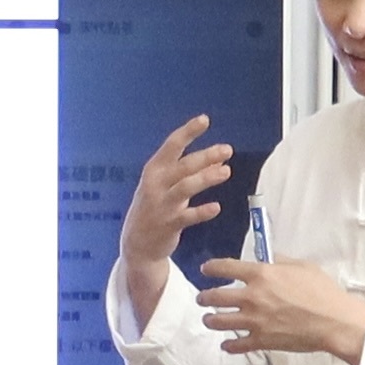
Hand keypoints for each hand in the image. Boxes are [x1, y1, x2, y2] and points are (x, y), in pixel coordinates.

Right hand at [118, 117, 234, 320]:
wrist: (137, 244)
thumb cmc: (155, 207)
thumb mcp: (168, 185)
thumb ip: (191, 172)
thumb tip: (219, 158)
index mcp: (154, 170)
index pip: (172, 145)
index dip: (188, 132)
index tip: (204, 120)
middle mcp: (156, 184)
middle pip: (183, 166)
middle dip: (206, 156)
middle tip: (227, 150)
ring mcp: (161, 205)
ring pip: (185, 187)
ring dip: (206, 178)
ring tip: (226, 172)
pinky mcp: (168, 225)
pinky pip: (187, 216)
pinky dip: (202, 211)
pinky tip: (216, 208)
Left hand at [195, 256, 364, 364]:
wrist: (333, 322)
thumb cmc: (322, 291)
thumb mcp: (302, 266)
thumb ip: (281, 262)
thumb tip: (270, 260)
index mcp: (261, 274)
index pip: (226, 267)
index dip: (212, 268)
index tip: (206, 270)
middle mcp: (252, 297)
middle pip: (216, 297)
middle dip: (205, 297)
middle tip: (202, 298)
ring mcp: (254, 320)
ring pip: (220, 321)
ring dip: (211, 320)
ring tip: (209, 319)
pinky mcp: (261, 340)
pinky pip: (238, 345)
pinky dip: (230, 346)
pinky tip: (226, 345)